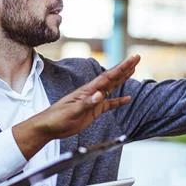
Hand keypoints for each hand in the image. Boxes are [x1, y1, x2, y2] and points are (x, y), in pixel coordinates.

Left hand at [13, 55, 139, 157]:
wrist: (48, 127)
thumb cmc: (57, 118)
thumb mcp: (72, 111)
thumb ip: (87, 103)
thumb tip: (100, 95)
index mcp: (88, 90)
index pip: (108, 77)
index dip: (122, 68)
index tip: (132, 59)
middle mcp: (92, 93)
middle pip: (112, 78)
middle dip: (125, 68)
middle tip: (136, 58)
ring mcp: (93, 101)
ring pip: (112, 88)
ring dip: (122, 79)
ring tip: (133, 71)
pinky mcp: (93, 111)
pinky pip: (109, 104)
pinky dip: (119, 101)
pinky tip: (127, 99)